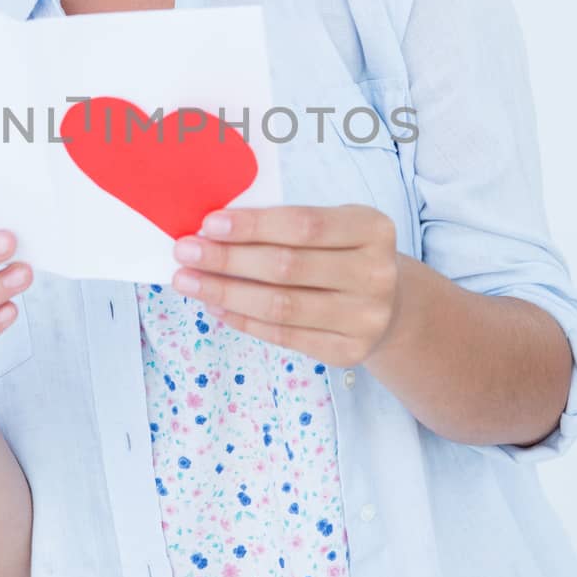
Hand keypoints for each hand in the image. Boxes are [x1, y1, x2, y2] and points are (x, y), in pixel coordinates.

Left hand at [171, 204, 399, 367]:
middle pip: (287, 267)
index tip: (209, 224)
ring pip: (280, 306)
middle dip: (227, 259)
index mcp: (372, 229)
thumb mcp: (334, 226)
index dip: (253, 226)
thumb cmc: (344, 254)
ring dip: (225, 292)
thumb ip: (287, 224)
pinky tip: (216, 306)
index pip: (303, 226)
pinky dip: (243, 320)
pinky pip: (284, 336)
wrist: (391, 305)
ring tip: (189, 282)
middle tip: (186, 253)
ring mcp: (365, 318)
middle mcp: (375, 274)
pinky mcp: (349, 352)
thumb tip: (215, 230)